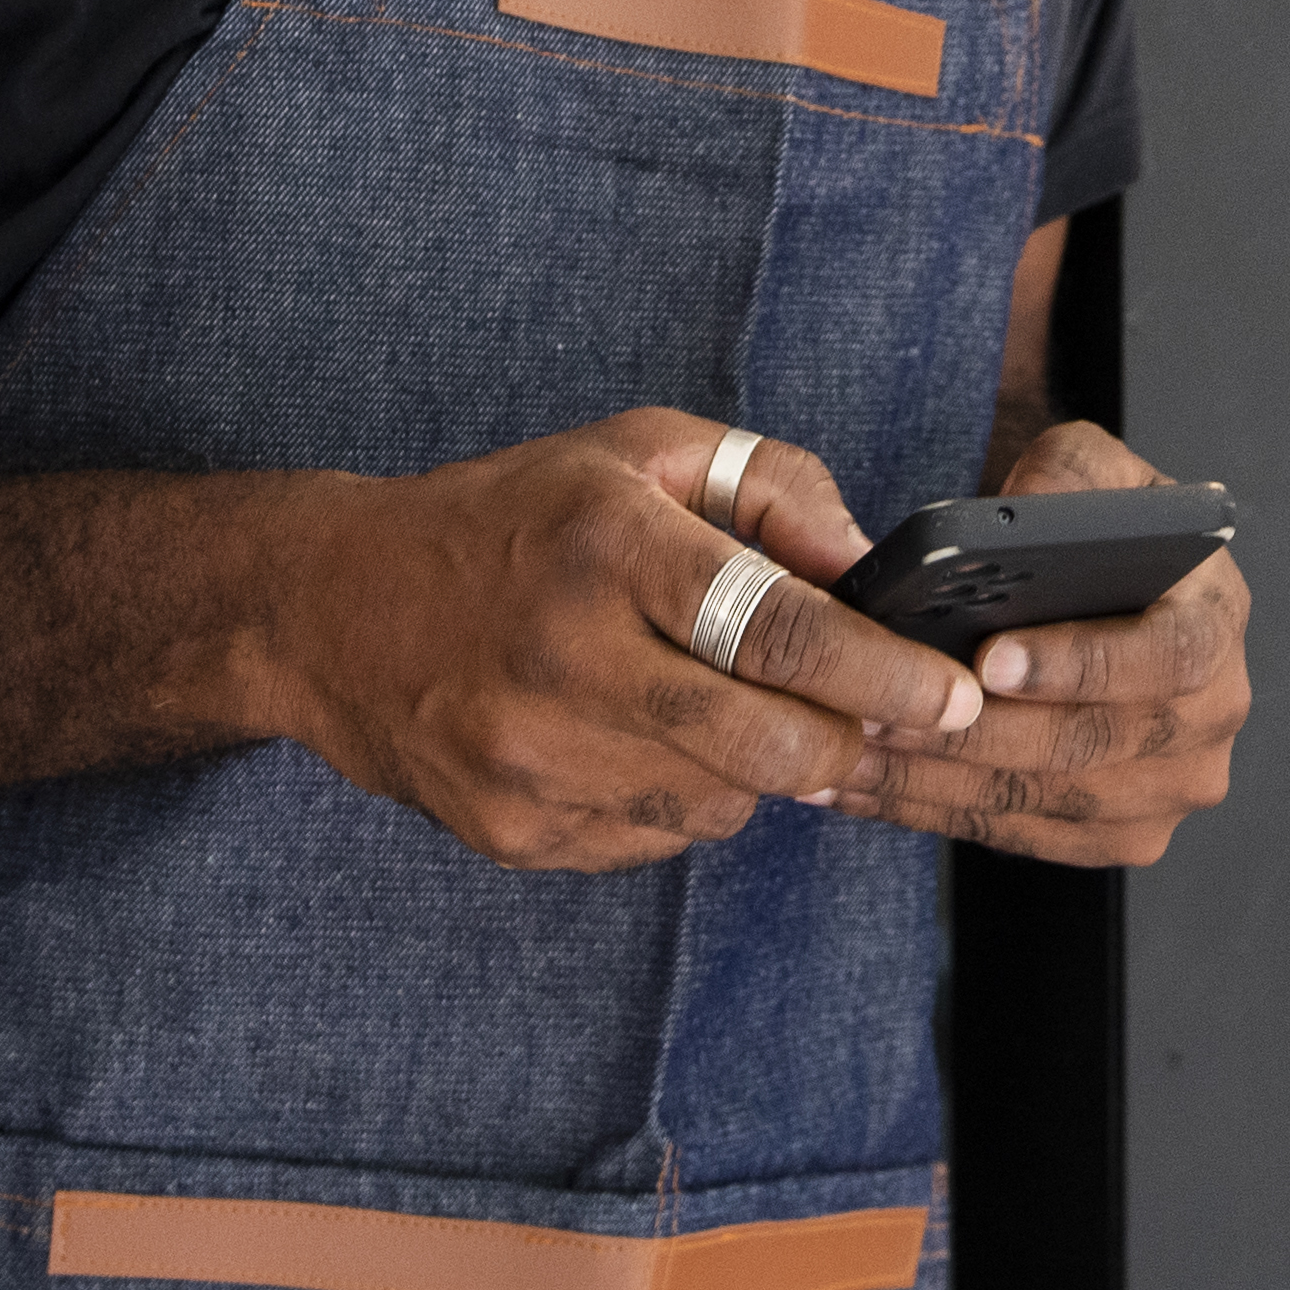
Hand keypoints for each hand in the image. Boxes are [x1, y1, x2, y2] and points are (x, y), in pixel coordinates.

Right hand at [260, 411, 992, 872]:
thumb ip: (770, 485)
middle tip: (875, 719)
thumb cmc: (516, 518)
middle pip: (767, 742)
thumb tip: (866, 560)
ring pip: (722, 801)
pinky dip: (676, 797)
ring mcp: (531, 758)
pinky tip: (633, 739)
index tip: (954, 694)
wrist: (334, 610)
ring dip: (754, 765)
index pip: (780, 627)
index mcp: (607, 543)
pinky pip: (655, 838)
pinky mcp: (511, 831)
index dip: (885, 672)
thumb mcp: (637, 451)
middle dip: (847, 739)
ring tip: (707, 703)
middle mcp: (564, 655)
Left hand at [804, 421, 1249, 867]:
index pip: (1169, 655)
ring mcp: (1170, 787)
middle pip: (1090, 744)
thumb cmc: (1092, 534)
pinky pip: (1019, 834)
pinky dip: (933, 812)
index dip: (1081, 663)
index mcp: (1217, 620)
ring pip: (1042, 798)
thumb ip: (1066, 473)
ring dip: (933, 781)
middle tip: (878, 711)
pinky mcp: (1119, 835)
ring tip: (847, 749)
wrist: (1101, 597)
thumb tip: (1020, 518)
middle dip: (972, 732)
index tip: (990, 659)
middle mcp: (1211, 714)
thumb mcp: (1089, 471)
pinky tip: (863, 784)